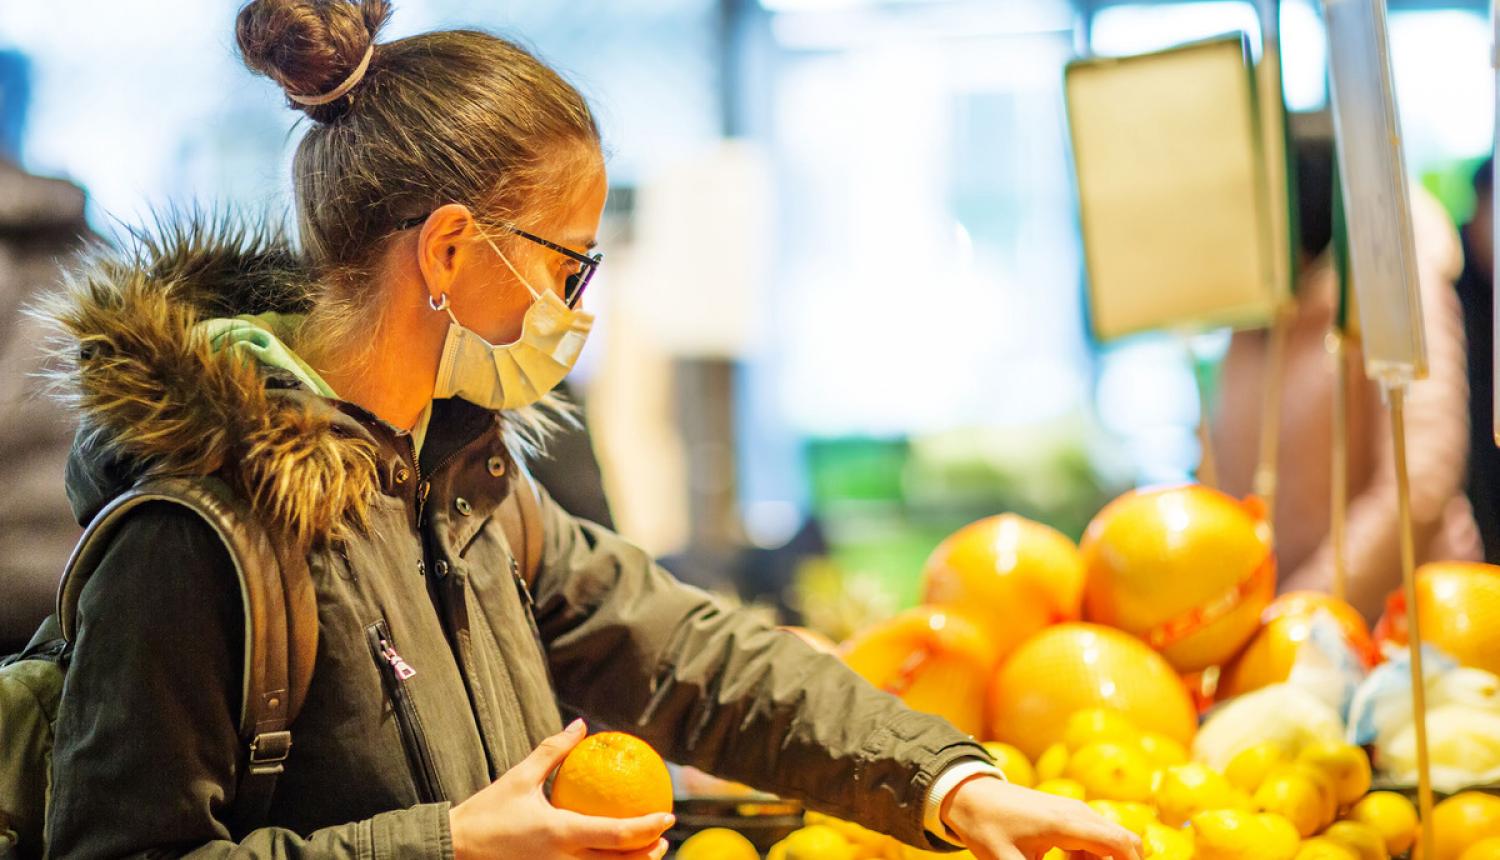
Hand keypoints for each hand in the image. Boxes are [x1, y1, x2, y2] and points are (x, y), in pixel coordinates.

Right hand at [449, 719, 674, 859]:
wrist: (453, 850)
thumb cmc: (486, 812)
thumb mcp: (520, 778)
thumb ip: (554, 751)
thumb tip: (581, 726)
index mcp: (561, 833)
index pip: (618, 835)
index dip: (649, 827)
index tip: (669, 815)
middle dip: (650, 853)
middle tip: (664, 836)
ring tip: (646, 849)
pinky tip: (610, 855)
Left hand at [940, 776, 1142, 859]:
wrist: (970, 793)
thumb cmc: (985, 827)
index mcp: (1066, 824)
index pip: (1121, 845)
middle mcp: (1078, 812)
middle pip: (1124, 841)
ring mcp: (1075, 809)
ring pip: (1110, 840)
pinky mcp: (1068, 812)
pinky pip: (1095, 836)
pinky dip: (1091, 855)